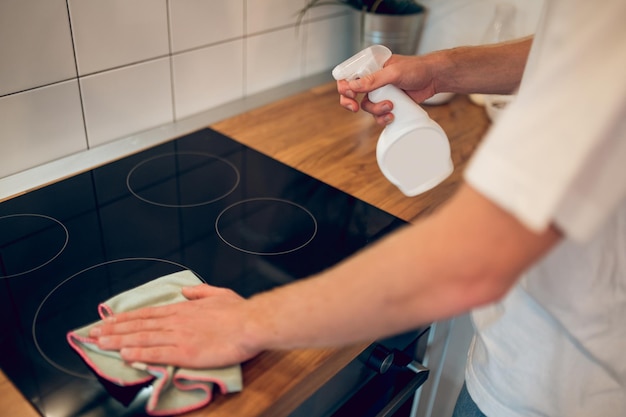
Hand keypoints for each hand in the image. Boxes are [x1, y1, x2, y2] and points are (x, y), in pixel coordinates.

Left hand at [89, 284, 261, 368]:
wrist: (251, 323)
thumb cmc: (239, 311)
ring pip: (143, 338)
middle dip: (114, 330)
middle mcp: (176, 321)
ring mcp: (179, 336)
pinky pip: (157, 353)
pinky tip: (124, 354)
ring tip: (99, 343)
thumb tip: (185, 290)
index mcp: (184, 309)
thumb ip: (199, 292)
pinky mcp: (185, 352)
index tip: (108, 321)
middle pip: (139, 325)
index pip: (148, 313)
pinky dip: (139, 353)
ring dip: (119, 341)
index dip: (125, 318)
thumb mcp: (219, 293)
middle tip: (93, 334)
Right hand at [337, 54, 437, 125]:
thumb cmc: (416, 69)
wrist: (434, 78)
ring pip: (366, 107)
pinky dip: (383, 118)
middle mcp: (372, 80)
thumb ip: (373, 80)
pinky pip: (378, 115)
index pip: (348, 75)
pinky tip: (392, 115)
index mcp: (370, 66)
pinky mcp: (388, 103)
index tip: (351, 95)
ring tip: (390, 107)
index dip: (344, 87)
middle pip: (351, 94)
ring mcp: (380, 93)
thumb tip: (352, 86)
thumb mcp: (393, 73)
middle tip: (355, 108)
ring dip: (376, 110)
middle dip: (350, 103)